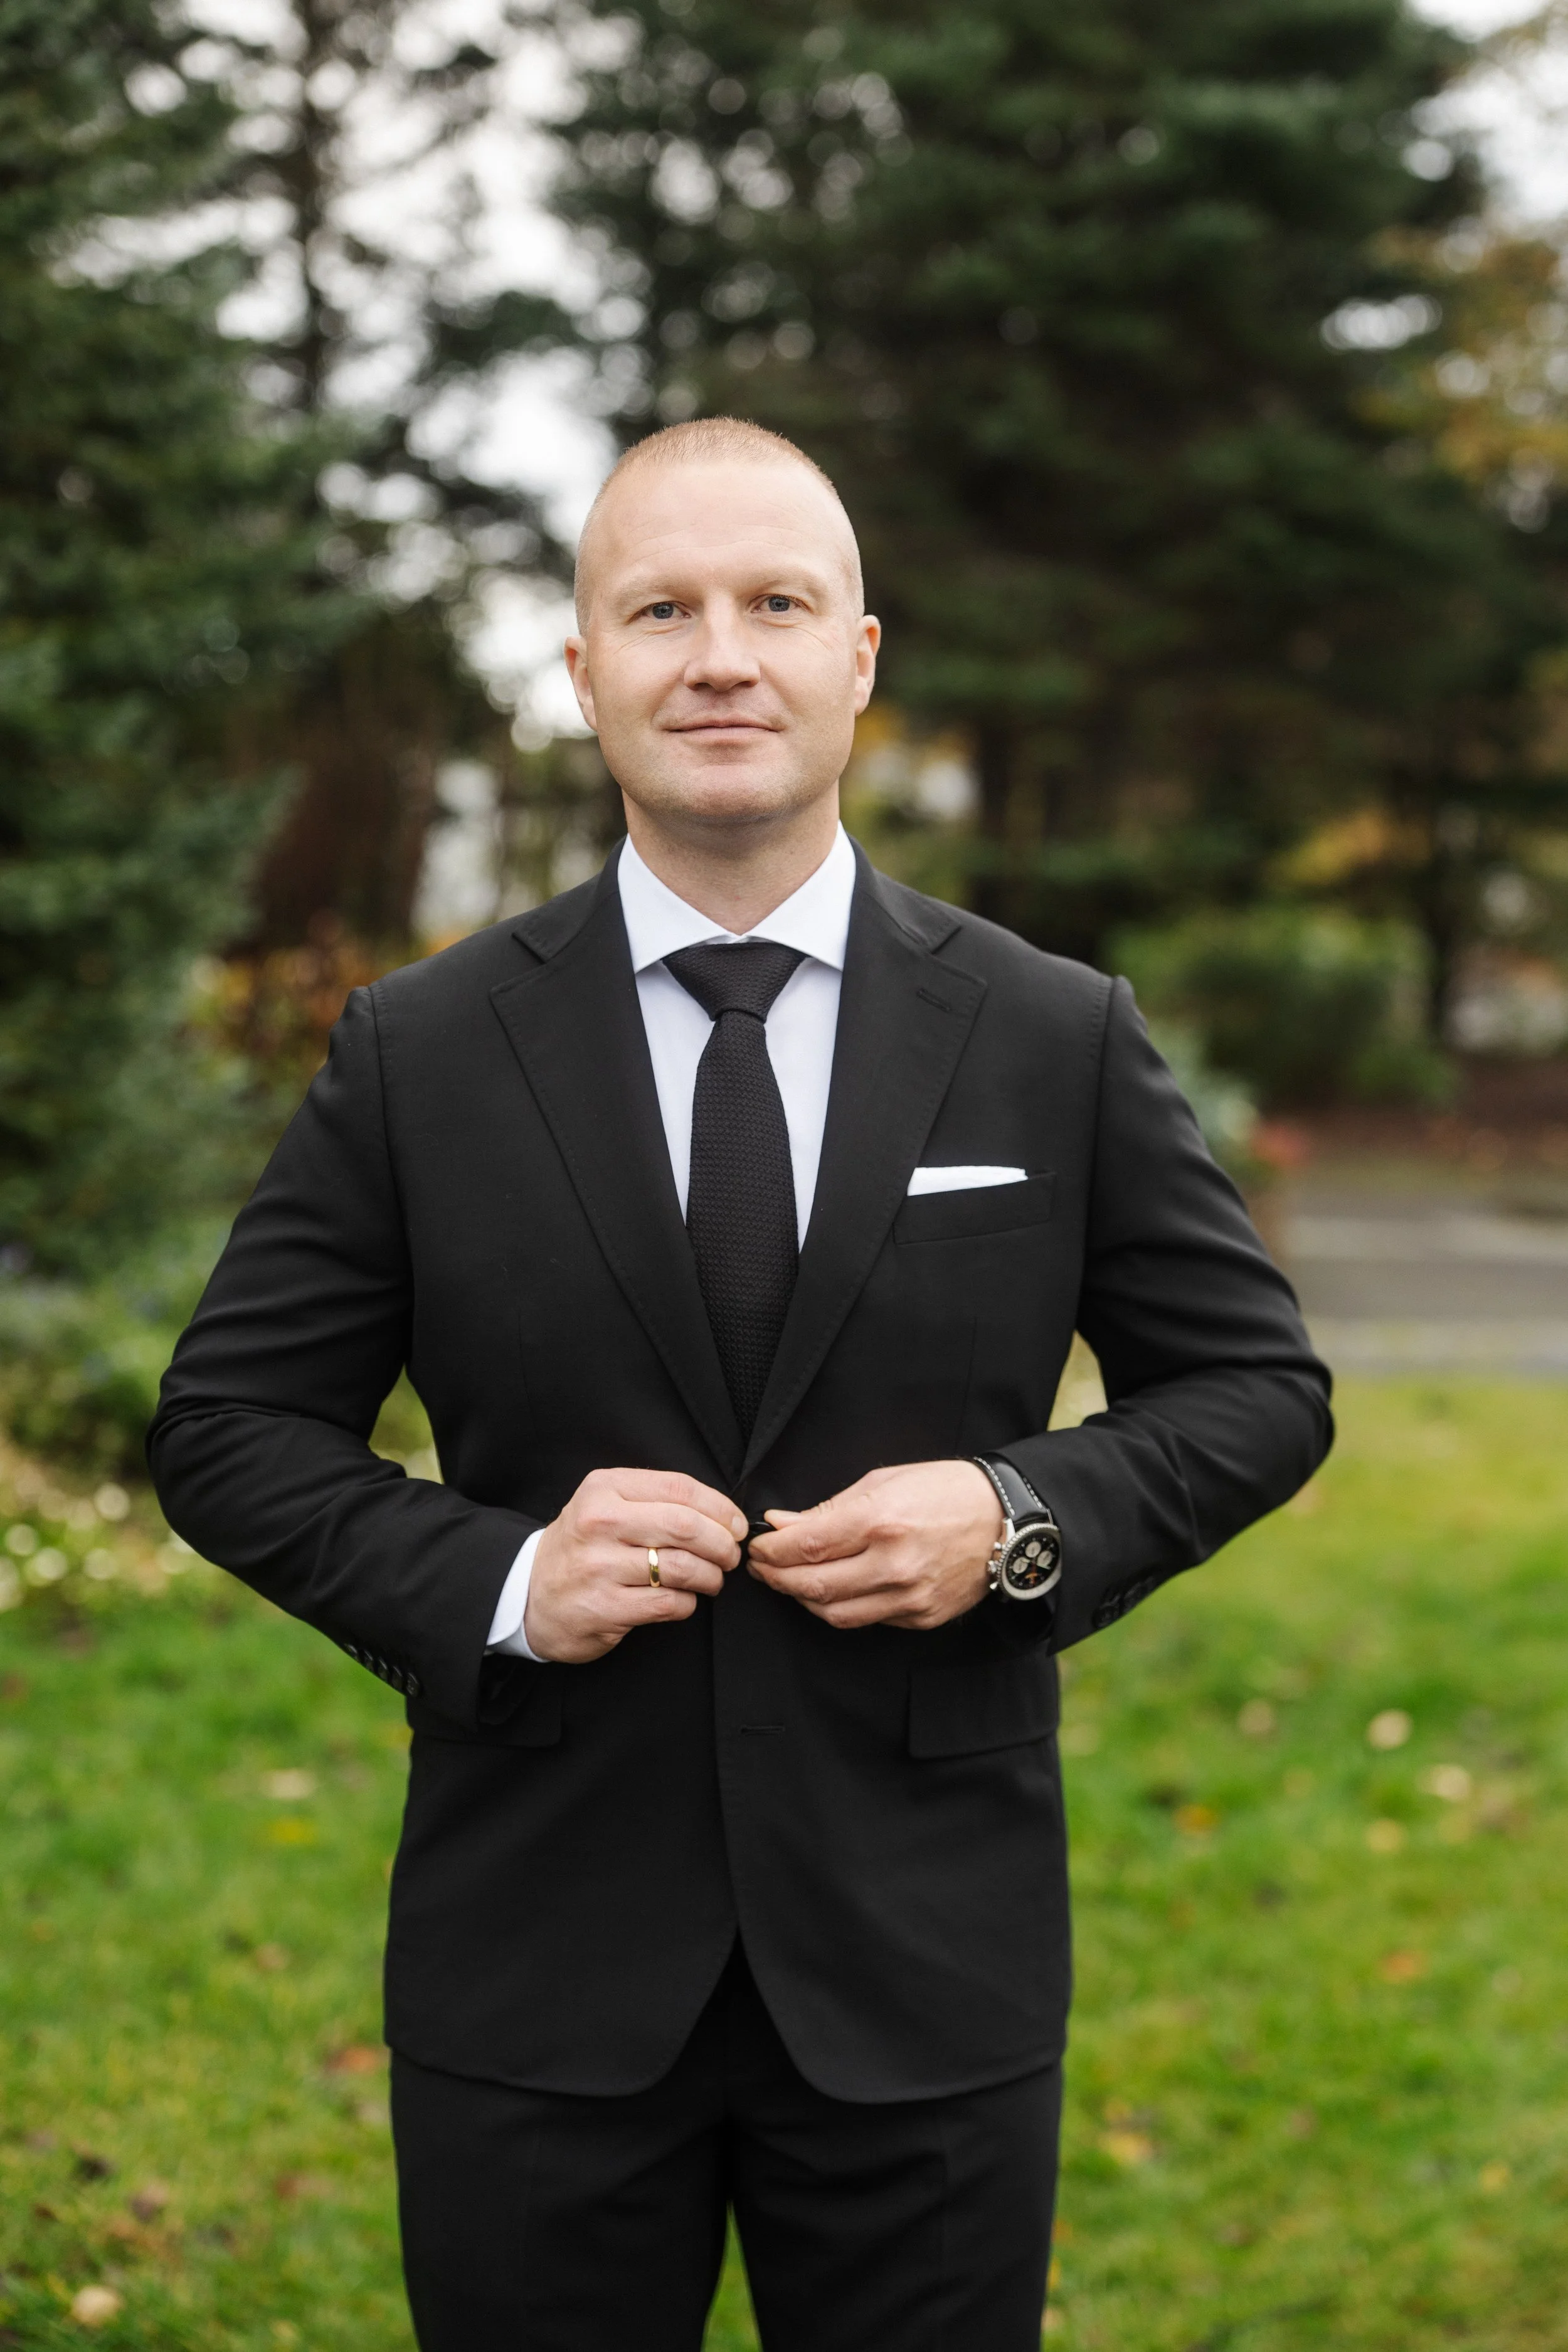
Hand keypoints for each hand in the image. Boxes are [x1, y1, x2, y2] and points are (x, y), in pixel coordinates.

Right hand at [523, 1468, 746, 1664]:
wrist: (528, 1594)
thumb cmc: (580, 1547)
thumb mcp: (605, 1505)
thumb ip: (655, 1500)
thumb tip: (722, 1514)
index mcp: (604, 1489)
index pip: (679, 1488)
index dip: (720, 1508)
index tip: (736, 1524)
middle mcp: (599, 1523)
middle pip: (686, 1527)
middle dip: (722, 1543)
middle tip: (731, 1555)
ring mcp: (599, 1567)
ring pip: (683, 1567)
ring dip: (711, 1576)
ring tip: (712, 1579)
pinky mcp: (605, 1608)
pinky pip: (669, 1603)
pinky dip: (688, 1603)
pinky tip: (684, 1599)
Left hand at [746, 1459, 1003, 1632]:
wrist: (1007, 1520)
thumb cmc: (946, 1490)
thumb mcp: (884, 1482)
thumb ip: (829, 1509)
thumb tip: (781, 1524)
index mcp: (881, 1521)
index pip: (806, 1545)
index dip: (771, 1550)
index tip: (757, 1546)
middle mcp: (894, 1564)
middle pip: (813, 1586)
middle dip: (777, 1578)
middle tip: (761, 1568)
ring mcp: (909, 1596)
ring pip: (834, 1613)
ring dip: (803, 1599)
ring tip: (790, 1581)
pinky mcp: (921, 1617)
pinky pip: (867, 1620)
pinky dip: (841, 1607)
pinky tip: (832, 1590)